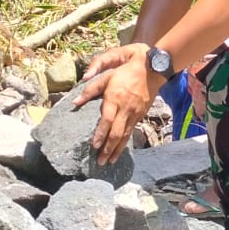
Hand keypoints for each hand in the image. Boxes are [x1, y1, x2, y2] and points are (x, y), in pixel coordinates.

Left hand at [72, 43, 158, 165]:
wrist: (153, 67)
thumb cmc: (128, 68)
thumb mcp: (108, 72)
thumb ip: (91, 88)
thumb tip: (75, 101)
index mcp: (115, 98)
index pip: (107, 120)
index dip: (101, 133)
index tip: (94, 146)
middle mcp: (125, 108)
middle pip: (116, 133)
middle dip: (108, 149)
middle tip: (100, 162)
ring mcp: (135, 112)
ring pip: (125, 135)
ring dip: (117, 149)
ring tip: (110, 161)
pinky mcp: (141, 114)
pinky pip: (131, 131)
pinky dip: (125, 142)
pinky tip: (120, 148)